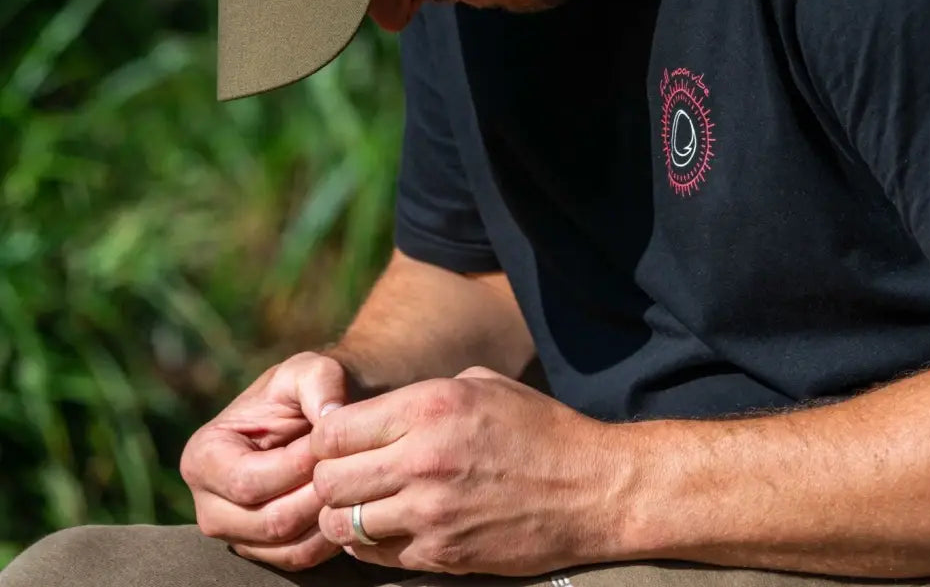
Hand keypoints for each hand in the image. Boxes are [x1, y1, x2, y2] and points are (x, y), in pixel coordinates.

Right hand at [181, 351, 350, 571]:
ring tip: (352, 481)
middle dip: (316, 494)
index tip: (330, 444)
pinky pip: (301, 558)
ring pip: (287, 545)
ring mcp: (237, 533)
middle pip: (267, 521)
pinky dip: (330, 536)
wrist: (320, 414)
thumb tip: (330, 416)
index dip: (296, 466)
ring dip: (327, 516)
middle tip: (351, 466)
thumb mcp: (311, 370)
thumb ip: (320, 382)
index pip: (248, 481)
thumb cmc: (309, 389)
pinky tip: (351, 503)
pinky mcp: (266, 551)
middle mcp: (210, 504)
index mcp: (204, 457)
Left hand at [311, 367, 620, 574]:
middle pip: (328, 479)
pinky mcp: (441, 556)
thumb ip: (423, 395)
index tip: (339, 439)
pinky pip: (375, 556)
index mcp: (429, 408)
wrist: (591, 490)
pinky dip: (370, 543)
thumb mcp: (481, 386)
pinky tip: (389, 525)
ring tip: (363, 503)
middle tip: (344, 473)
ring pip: (342, 524)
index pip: (334, 430)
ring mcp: (430, 514)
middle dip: (326, 476)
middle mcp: (421, 461)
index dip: (325, 436)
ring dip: (343, 514)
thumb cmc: (538, 428)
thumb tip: (377, 412)